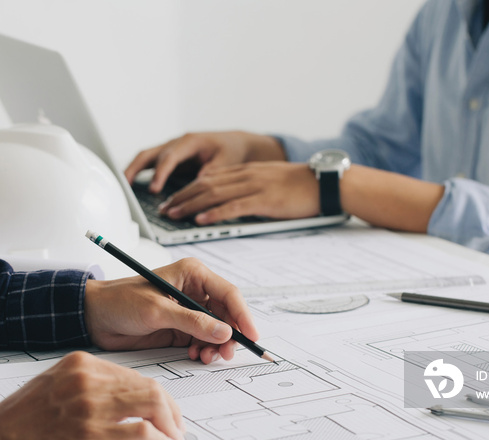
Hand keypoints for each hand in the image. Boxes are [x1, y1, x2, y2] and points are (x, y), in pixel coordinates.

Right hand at [0, 351, 184, 439]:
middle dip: (169, 408)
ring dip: (169, 423)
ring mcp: (92, 405)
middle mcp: (89, 379)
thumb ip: (88, 384)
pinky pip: (142, 431)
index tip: (164, 407)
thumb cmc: (19, 422)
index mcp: (80, 364)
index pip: (133, 374)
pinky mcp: (94, 433)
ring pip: (152, 404)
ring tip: (173, 436)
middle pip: (148, 386)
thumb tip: (123, 398)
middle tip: (175, 424)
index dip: (155, 393)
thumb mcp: (54, 386)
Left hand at [83, 258, 258, 363]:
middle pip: (227, 314)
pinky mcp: (181, 328)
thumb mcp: (157, 310)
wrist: (94, 317)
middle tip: (227, 353)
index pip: (228, 293)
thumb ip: (192, 321)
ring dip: (216, 345)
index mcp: (192, 274)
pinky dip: (204, 350)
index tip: (251, 335)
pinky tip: (196, 354)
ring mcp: (189, 311)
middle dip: (230, 334)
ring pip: (217, 330)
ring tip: (206, 356)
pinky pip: (203, 340)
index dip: (243, 315)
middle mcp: (194, 291)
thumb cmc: (120, 301)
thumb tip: (224, 331)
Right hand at [124, 131, 285, 192]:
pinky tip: (131, 185)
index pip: (169, 157)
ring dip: (132, 170)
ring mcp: (171, 149)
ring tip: (122, 186)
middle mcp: (176, 143)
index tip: (154, 189)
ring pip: (146, 157)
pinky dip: (139, 172)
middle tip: (126, 185)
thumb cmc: (230, 151)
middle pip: (150, 154)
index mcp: (190, 141)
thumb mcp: (226, 161)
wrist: (234, 144)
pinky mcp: (170, 158)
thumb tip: (199, 182)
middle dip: (136, 169)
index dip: (160, 173)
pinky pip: (150, 163)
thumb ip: (213, 171)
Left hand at [158, 162, 319, 224]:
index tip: (173, 199)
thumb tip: (234, 202)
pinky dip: (214, 213)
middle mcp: (245, 175)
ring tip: (174, 215)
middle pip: (205, 184)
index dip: (187, 189)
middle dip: (181, 197)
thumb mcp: (270, 181)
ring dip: (190, 205)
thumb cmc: (301, 186)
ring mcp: (253, 186)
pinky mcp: (263, 200)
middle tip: (164, 209)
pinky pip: (233, 206)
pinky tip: (201, 220)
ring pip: (213, 194)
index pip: (209, 177)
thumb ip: (250, 188)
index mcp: (246, 171)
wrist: (323, 182)